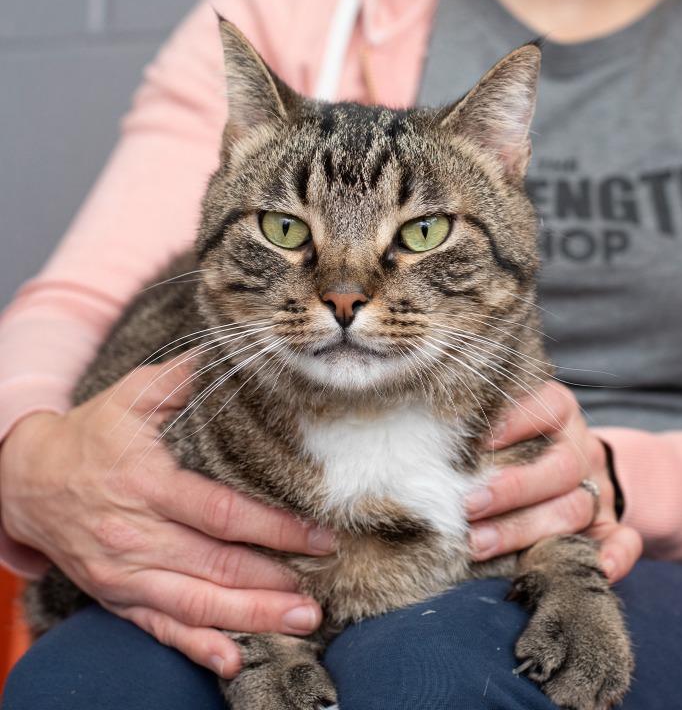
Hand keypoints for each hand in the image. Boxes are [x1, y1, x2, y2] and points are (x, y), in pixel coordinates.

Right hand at [0, 360, 335, 677]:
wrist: (27, 480)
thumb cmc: (93, 432)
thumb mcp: (136, 393)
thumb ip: (187, 376)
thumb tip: (238, 352)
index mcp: (146, 482)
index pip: (221, 514)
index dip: (274, 529)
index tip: (318, 535)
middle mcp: (135, 535)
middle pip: (216, 568)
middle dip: (274, 582)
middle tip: (321, 588)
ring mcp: (125, 574)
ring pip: (195, 606)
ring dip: (251, 619)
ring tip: (301, 621)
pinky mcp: (116, 597)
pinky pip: (160, 629)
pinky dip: (197, 648)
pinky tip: (233, 659)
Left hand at [466, 380, 641, 581]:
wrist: (577, 464)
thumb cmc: (519, 442)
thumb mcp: (508, 419)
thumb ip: (485, 425)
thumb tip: (435, 438)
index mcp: (559, 412)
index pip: (547, 407)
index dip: (515, 422)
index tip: (479, 441)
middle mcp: (581, 449)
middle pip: (559, 468)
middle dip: (512, 489)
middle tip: (468, 505)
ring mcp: (599, 488)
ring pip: (574, 508)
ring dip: (526, 530)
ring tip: (478, 544)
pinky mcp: (611, 524)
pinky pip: (625, 540)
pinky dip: (616, 556)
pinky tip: (600, 570)